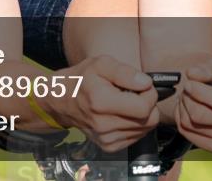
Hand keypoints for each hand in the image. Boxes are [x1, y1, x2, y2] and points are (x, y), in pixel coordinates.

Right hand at [44, 55, 159, 151]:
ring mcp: (106, 139)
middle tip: (136, 93)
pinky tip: (122, 113)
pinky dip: (135, 124)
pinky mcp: (109, 146)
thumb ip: (125, 72)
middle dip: (149, 104)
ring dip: (142, 115)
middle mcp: (104, 125)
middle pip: (149, 120)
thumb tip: (147, 83)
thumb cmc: (82, 79)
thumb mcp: (101, 64)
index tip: (142, 85)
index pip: (144, 107)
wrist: (61, 101)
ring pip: (145, 129)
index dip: (150, 94)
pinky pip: (136, 136)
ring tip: (125, 103)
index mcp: (101, 102)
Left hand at [175, 60, 211, 152]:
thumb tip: (192, 74)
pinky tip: (187, 112)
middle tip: (187, 90)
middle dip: (187, 98)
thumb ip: (203, 69)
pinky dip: (180, 120)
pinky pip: (186, 133)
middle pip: (200, 114)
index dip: (199, 92)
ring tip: (188, 99)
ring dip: (182, 107)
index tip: (189, 84)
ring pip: (190, 123)